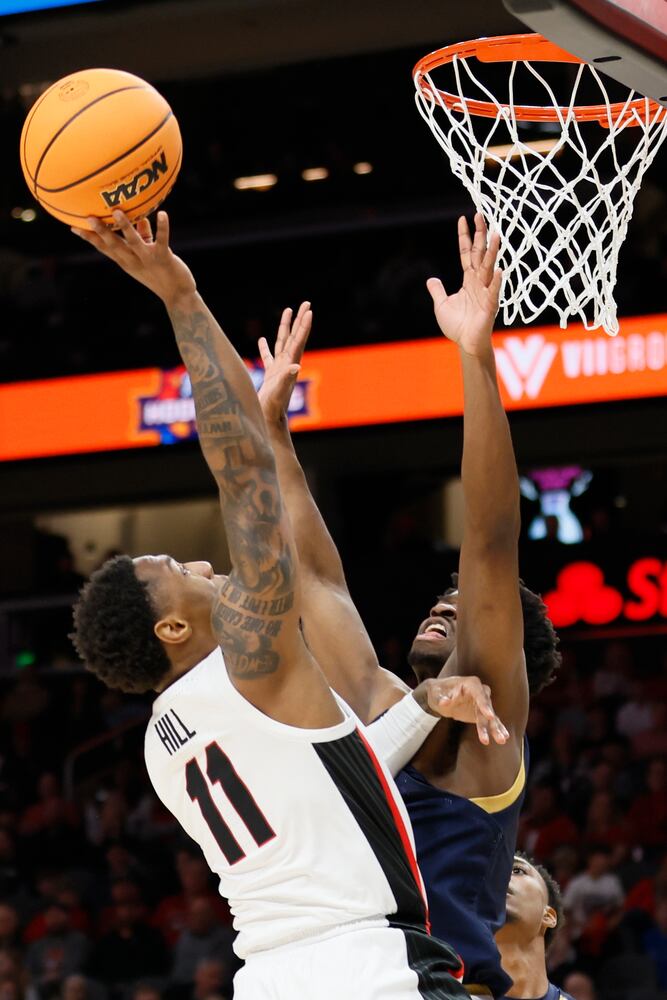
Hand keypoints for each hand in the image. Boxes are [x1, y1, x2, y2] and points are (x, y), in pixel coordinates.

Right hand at [71, 210, 195, 306]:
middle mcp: (133, 261)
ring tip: (117, 211)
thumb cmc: (161, 274)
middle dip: (101, 231)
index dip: (89, 238)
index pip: (103, 248)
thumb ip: (143, 236)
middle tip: (87, 217)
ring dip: (126, 227)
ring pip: (134, 242)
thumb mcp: (147, 256)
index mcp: (126, 261)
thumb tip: (141, 217)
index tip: (72, 226)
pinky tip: (162, 213)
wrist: (178, 296)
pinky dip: (162, 227)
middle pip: (113, 245)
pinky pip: (162, 240)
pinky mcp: (164, 258)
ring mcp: (147, 260)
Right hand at [257, 301, 311, 423]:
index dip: (303, 325)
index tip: (309, 310)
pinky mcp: (271, 375)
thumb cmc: (274, 406)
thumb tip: (296, 366)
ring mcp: (279, 368)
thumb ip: (286, 377)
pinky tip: (262, 340)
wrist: (270, 419)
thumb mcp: (280, 390)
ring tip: (287, 311)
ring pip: (282, 342)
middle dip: (299, 320)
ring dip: (285, 327)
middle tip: (306, 303)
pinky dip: (265, 347)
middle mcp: (287, 363)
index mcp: (290, 364)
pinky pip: (268, 356)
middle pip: (294, 336)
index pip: (298, 340)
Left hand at [426, 675, 508, 745]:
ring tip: (502, 740)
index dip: (484, 705)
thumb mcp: (436, 694)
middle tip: (494, 735)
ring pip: (491, 716)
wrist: (440, 695)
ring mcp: (482, 703)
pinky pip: (491, 721)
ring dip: (495, 728)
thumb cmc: (437, 692)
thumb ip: (441, 698)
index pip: (479, 694)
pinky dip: (497, 728)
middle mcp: (479, 692)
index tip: (490, 716)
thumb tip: (444, 703)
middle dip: (490, 721)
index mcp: (470, 684)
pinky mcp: (482, 713)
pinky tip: (504, 737)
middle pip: (487, 707)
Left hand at [427, 213, 501, 357]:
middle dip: (480, 235)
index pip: (466, 253)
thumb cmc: (457, 326)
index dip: (464, 236)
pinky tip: (498, 270)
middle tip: (480, 214)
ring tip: (496, 234)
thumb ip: (437, 291)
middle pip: (480, 254)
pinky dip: (495, 282)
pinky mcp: (490, 306)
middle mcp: (478, 282)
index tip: (463, 218)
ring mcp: (486, 292)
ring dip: (492, 252)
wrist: (467, 344)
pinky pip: (493, 292)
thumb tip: (430, 279)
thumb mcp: (442, 305)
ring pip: (489, 267)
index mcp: (468, 280)